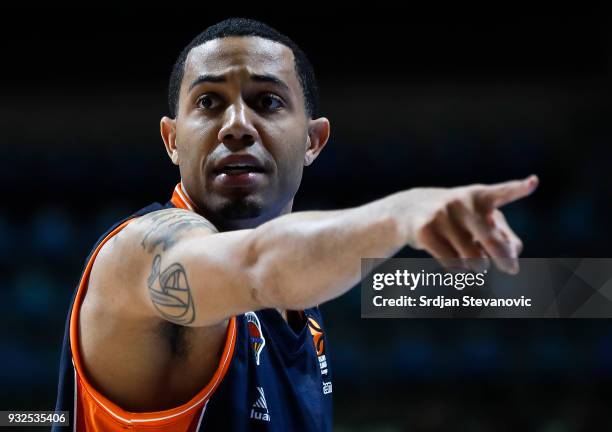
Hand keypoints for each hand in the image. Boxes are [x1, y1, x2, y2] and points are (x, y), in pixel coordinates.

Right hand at [403, 175, 538, 273]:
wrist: (409, 210)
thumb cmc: (458, 218)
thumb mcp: (482, 220)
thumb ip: (506, 238)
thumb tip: (511, 257)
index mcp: (481, 196)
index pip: (503, 192)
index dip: (519, 188)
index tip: (533, 183)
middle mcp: (462, 202)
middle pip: (491, 240)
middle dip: (504, 259)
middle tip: (512, 270)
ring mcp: (442, 215)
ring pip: (473, 258)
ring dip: (477, 265)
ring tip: (472, 260)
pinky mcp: (425, 231)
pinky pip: (452, 263)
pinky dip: (458, 269)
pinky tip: (454, 261)